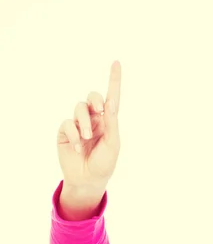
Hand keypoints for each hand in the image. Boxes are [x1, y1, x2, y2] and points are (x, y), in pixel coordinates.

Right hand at [56, 60, 121, 193]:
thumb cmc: (104, 164)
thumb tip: (111, 101)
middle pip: (92, 97)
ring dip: (83, 122)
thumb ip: (112, 123)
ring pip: (79, 108)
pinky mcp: (65, 132)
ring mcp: (78, 124)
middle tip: (99, 110)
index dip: (114, 80)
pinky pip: (67, 123)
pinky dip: (73, 134)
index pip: (111, 98)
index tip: (117, 63)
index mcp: (108, 121)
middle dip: (95, 100)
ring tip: (86, 138)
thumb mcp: (113, 144)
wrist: (88, 180)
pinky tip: (77, 146)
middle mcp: (94, 119)